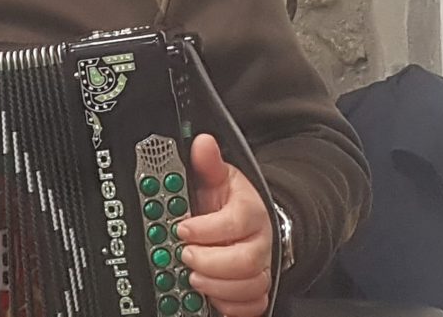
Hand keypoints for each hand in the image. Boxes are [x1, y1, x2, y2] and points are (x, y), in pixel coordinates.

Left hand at [176, 134, 272, 316]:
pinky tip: (212, 295)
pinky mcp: (257, 289)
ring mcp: (260, 267)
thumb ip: (207, 163)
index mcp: (250, 211)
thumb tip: (202, 143)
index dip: (207, 228)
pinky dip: (231, 306)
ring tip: (193, 277)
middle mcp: (260, 242)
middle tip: (185, 255)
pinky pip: (253, 306)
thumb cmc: (229, 201)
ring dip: (217, 286)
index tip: (182, 227)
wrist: (248, 221)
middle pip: (246, 261)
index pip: (236, 221)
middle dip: (210, 262)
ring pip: (249, 286)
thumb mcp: (217, 177)